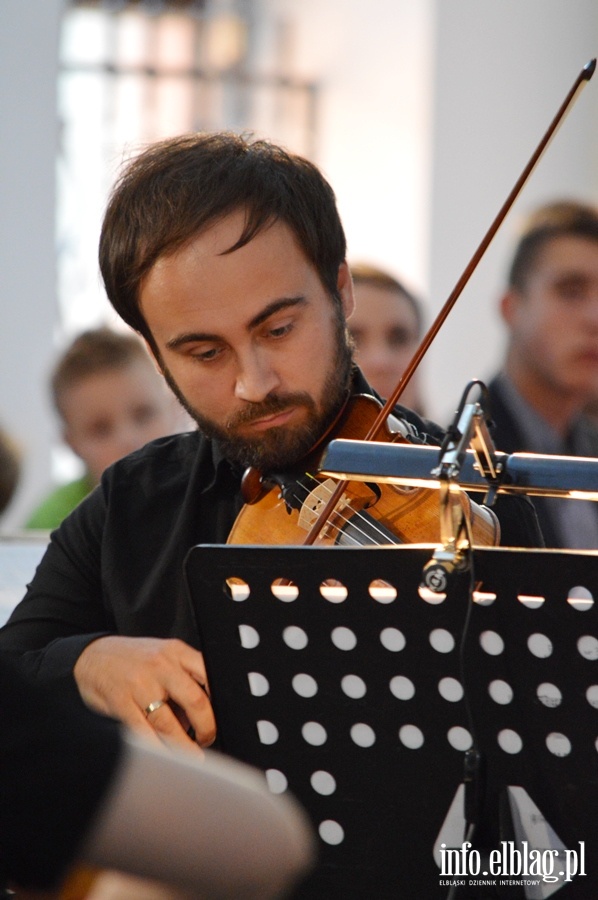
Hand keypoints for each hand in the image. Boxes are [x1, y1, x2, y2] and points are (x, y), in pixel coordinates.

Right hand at [73, 636, 215, 750]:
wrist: (92, 656)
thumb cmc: (134, 659)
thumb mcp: (163, 655)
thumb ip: (184, 677)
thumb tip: (202, 715)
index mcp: (176, 652)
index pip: (209, 673)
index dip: (220, 699)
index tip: (223, 716)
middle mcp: (161, 666)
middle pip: (195, 700)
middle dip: (207, 727)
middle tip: (207, 739)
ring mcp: (140, 685)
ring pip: (169, 724)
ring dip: (184, 747)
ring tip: (192, 758)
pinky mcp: (121, 703)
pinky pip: (143, 733)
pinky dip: (156, 749)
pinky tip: (164, 756)